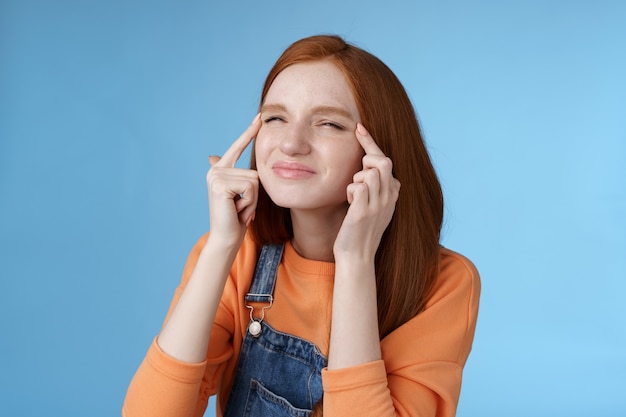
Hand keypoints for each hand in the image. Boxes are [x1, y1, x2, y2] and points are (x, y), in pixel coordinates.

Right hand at [206, 114, 260, 245]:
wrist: (226, 238)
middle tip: (241, 207)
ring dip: (252, 200)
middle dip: (254, 195)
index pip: (237, 147)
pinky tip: (237, 211)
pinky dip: (249, 202)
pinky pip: (250, 187)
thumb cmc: (236, 218)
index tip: (260, 117)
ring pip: (254, 180)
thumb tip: (213, 156)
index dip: (249, 133)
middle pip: (254, 172)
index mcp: (220, 170)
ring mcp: (216, 176)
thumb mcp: (240, 194)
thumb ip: (234, 176)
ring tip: (239, 209)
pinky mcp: (221, 185)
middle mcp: (215, 170)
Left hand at [333, 123, 400, 260]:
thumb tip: (371, 168)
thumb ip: (376, 188)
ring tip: (354, 195)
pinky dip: (351, 190)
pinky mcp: (365, 212)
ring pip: (369, 172)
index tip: (359, 128)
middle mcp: (390, 197)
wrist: (357, 256)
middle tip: (357, 176)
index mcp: (393, 193)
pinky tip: (351, 203)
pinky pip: (357, 186)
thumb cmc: (360, 230)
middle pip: (382, 161)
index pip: (386, 160)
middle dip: (366, 161)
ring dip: (356, 179)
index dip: (371, 142)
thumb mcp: (374, 206)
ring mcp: (379, 204)